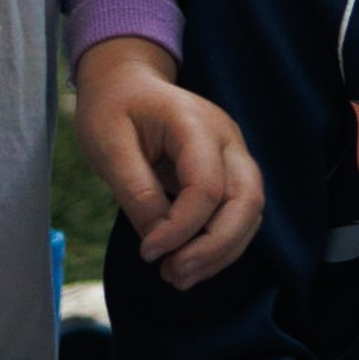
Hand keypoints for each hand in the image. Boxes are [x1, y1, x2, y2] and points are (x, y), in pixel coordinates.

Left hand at [73, 36, 264, 287]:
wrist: (129, 81)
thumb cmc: (114, 108)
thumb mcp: (107, 144)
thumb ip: (135, 190)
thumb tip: (158, 238)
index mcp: (196, 125)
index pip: (206, 186)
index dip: (181, 228)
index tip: (147, 253)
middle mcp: (229, 140)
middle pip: (247, 200)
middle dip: (216, 246)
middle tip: (174, 275)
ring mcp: (235, 155)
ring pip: (251, 211)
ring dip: (222, 251)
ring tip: (180, 278)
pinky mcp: (230, 172)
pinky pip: (240, 213)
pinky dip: (222, 243)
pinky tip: (191, 263)